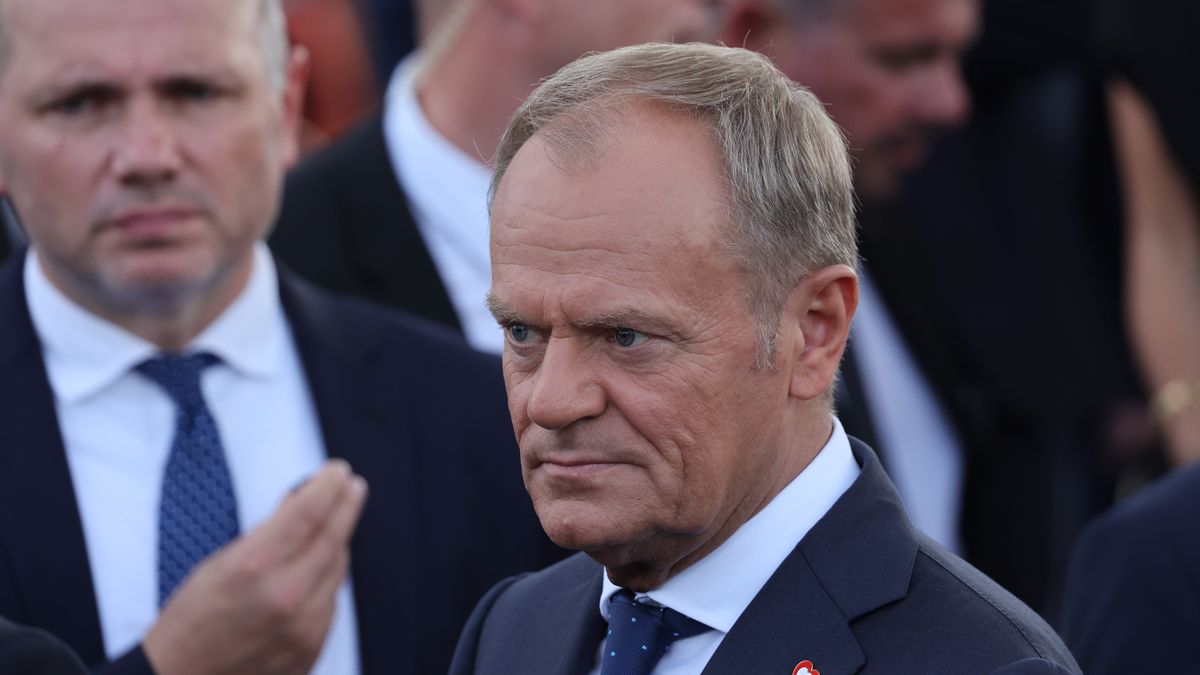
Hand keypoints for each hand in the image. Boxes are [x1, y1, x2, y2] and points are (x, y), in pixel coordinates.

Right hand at [143, 459, 367, 674]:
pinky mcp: (312, 647)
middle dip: (345, 506)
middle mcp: (285, 597)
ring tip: (334, 522)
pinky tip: (320, 566)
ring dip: (337, 542)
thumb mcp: (218, 564)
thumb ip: (265, 534)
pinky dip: (329, 579)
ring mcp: (303, 627)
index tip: (338, 471)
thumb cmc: (190, 622)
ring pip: (338, 569)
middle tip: (351, 486)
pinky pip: (332, 601)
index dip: (328, 485)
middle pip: (333, 538)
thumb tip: (300, 502)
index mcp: (254, 568)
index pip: (308, 512)